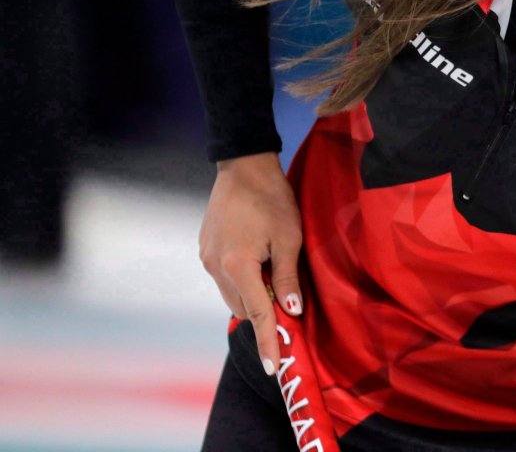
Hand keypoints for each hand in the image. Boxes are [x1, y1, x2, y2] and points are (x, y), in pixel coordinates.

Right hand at [199, 151, 303, 376]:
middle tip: (290, 303)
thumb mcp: (289, 237)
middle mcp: (216, 267)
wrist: (244, 167)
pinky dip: (243, 280)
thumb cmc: (272, 199)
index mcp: (237, 266)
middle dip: (265, 313)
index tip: (273, 367)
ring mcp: (207, 259)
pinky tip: (259, 262)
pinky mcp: (205, 250)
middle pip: (244, 308)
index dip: (267, 341)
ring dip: (254, 295)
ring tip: (275, 273)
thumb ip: (288, 276)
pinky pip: (226, 278)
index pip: (258, 315)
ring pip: (233, 295)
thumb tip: (291, 310)